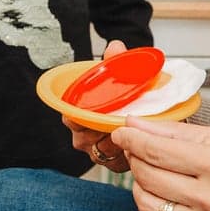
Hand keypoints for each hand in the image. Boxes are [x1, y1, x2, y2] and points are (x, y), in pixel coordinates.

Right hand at [64, 39, 131, 170]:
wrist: (140, 108)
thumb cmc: (120, 93)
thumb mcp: (119, 74)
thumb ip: (116, 60)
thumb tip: (115, 47)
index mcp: (76, 114)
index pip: (70, 117)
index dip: (79, 116)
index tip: (94, 111)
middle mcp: (83, 135)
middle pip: (85, 138)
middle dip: (102, 130)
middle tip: (119, 120)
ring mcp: (97, 151)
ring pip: (102, 150)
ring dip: (116, 141)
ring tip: (131, 130)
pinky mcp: (114, 163)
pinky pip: (117, 163)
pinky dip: (127, 155)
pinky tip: (138, 144)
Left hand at [111, 117, 209, 210]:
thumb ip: (178, 132)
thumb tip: (138, 124)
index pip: (158, 150)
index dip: (131, 139)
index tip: (122, 132)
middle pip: (148, 176)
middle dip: (135, 160)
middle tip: (137, 153)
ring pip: (148, 206)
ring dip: (141, 189)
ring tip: (152, 180)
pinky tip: (169, 206)